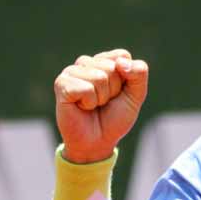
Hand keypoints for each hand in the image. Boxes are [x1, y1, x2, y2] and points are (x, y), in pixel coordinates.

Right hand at [53, 49, 148, 163]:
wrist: (97, 143)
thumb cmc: (114, 118)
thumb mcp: (135, 95)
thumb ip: (139, 73)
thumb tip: (121, 62)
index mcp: (103, 61)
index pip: (122, 56)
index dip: (125, 79)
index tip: (117, 93)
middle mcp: (86, 63)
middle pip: (111, 67)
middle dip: (113, 90)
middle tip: (103, 103)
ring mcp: (71, 72)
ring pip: (99, 77)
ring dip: (100, 98)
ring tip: (92, 105)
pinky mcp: (62, 84)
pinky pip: (85, 88)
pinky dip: (88, 103)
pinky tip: (81, 107)